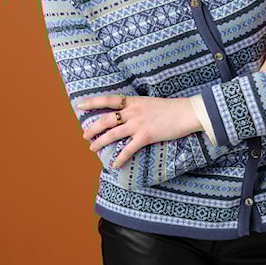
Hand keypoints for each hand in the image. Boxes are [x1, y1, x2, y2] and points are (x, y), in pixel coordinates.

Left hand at [76, 95, 201, 168]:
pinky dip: (119, 158)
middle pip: (106, 119)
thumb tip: (125, 114)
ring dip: (100, 142)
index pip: (108, 100)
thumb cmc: (170, 108)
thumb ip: (136, 107)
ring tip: (92, 149)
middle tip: (85, 135)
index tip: (80, 106)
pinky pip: (128, 149)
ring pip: (113, 134)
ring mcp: (138, 124)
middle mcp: (133, 112)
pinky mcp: (145, 136)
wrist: (185, 113)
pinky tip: (114, 165)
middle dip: (93, 128)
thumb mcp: (149, 102)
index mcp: (133, 101)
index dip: (92, 102)